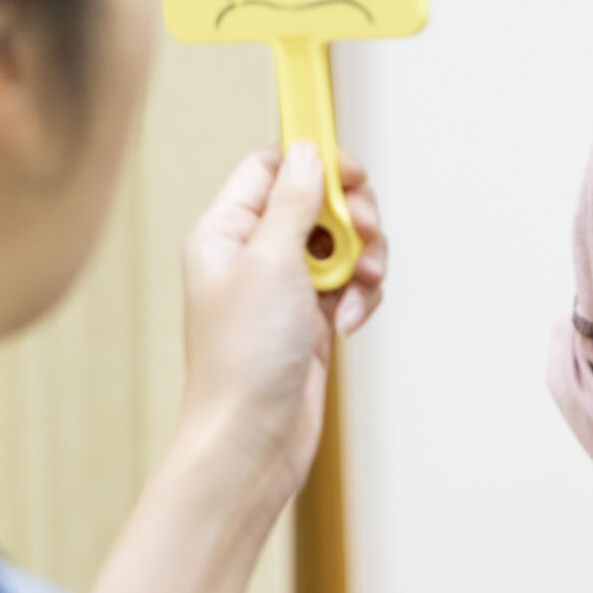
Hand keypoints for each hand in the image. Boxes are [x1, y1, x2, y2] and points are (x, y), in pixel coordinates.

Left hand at [178, 142, 388, 502]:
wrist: (252, 439)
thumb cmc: (243, 357)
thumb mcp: (270, 261)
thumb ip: (294, 201)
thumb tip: (307, 153)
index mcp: (227, 231)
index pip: (271, 167)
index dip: (314, 162)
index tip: (351, 175)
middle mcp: (253, 254)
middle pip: (317, 201)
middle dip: (351, 216)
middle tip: (365, 234)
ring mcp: (284, 288)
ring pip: (342, 245)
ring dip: (362, 261)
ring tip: (360, 288)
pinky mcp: (310, 320)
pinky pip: (350, 287)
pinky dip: (360, 299)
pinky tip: (350, 325)